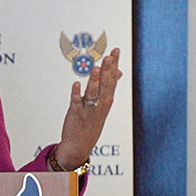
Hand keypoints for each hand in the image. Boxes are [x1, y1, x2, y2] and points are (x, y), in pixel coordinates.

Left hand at [55, 47, 120, 169]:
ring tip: (95, 68)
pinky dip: (76, 94)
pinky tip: (76, 84)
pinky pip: (77, 102)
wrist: (80, 145)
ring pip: (93, 93)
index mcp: (107, 99)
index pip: (112, 78)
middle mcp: (100, 103)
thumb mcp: (104, 104)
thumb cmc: (91, 122)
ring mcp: (88, 109)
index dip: (114, 64)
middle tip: (109, 56)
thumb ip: (109, 86)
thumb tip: (118, 71)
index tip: (116, 51)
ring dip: (94, 80)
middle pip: (105, 84)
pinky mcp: (76, 114)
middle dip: (107, 70)